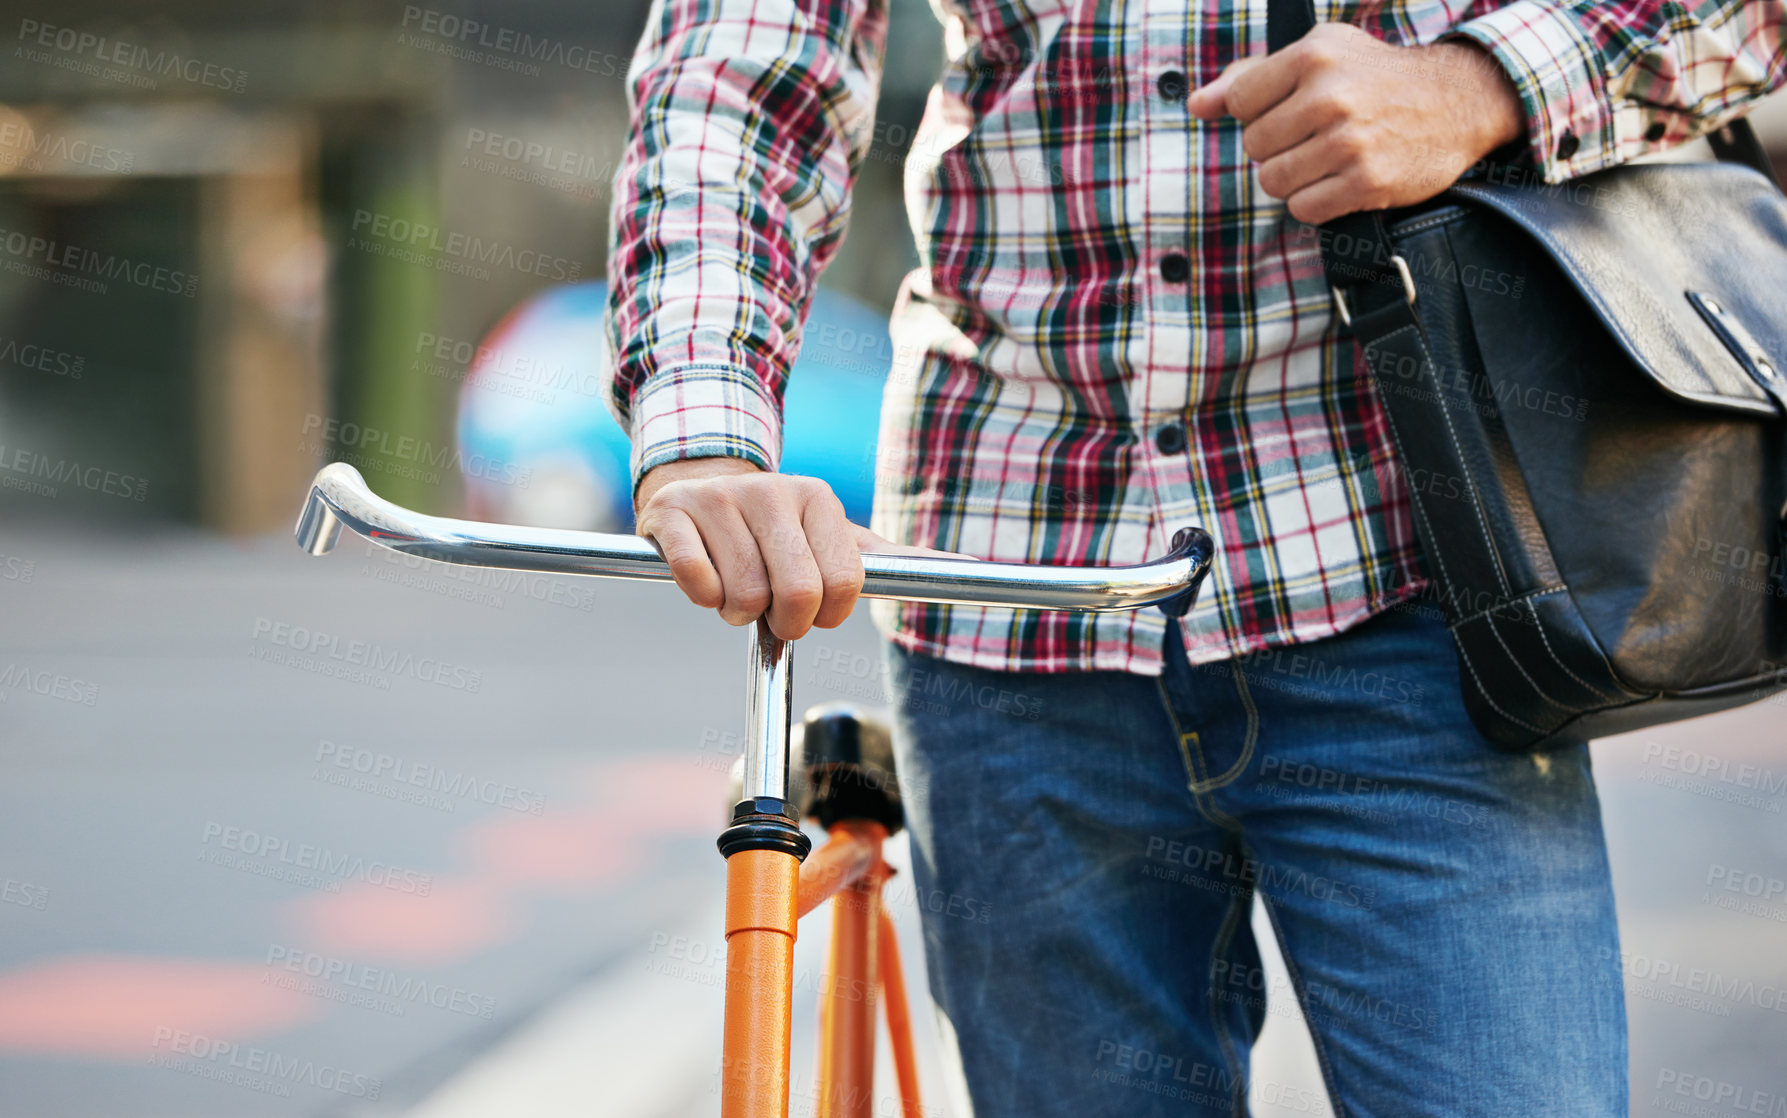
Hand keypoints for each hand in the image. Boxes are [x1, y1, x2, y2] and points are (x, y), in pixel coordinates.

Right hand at [635, 457, 958, 639]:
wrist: (700, 489)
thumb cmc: (778, 532)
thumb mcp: (836, 537)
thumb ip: (894, 559)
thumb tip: (968, 569)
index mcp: (818, 499)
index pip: (841, 586)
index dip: (825, 615)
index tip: (811, 609)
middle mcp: (771, 492)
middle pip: (795, 595)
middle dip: (784, 622)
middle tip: (771, 611)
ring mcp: (719, 500)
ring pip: (742, 596)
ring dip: (737, 611)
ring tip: (735, 586)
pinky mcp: (671, 514)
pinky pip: (696, 581)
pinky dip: (701, 596)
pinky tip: (704, 579)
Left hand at [1187, 24, 1525, 225]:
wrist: (1456, 100)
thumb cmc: (1374, 77)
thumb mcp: (1318, 55)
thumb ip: (1250, 78)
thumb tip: (1196, 105)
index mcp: (1314, 56)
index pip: (1240, 101)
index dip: (1258, 112)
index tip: (1288, 109)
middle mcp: (1331, 97)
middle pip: (1255, 146)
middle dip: (1276, 147)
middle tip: (1312, 136)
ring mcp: (1349, 142)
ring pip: (1274, 182)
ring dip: (1293, 178)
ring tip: (1325, 159)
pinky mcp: (1366, 183)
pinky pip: (1303, 209)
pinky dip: (1314, 202)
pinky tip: (1338, 180)